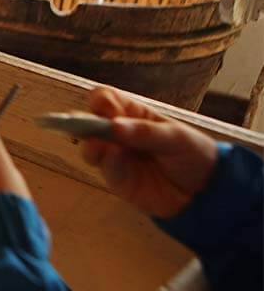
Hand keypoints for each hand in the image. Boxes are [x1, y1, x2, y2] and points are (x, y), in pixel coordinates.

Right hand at [81, 87, 217, 217]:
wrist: (207, 191)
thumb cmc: (193, 154)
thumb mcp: (176, 137)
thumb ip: (145, 132)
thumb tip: (113, 126)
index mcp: (131, 113)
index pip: (105, 99)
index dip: (101, 101)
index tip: (105, 108)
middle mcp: (117, 133)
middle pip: (89, 121)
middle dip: (82, 122)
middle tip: (84, 125)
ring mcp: (115, 156)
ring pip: (90, 147)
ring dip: (91, 144)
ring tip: (98, 145)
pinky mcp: (118, 179)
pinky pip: (106, 169)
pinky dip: (108, 163)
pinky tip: (115, 157)